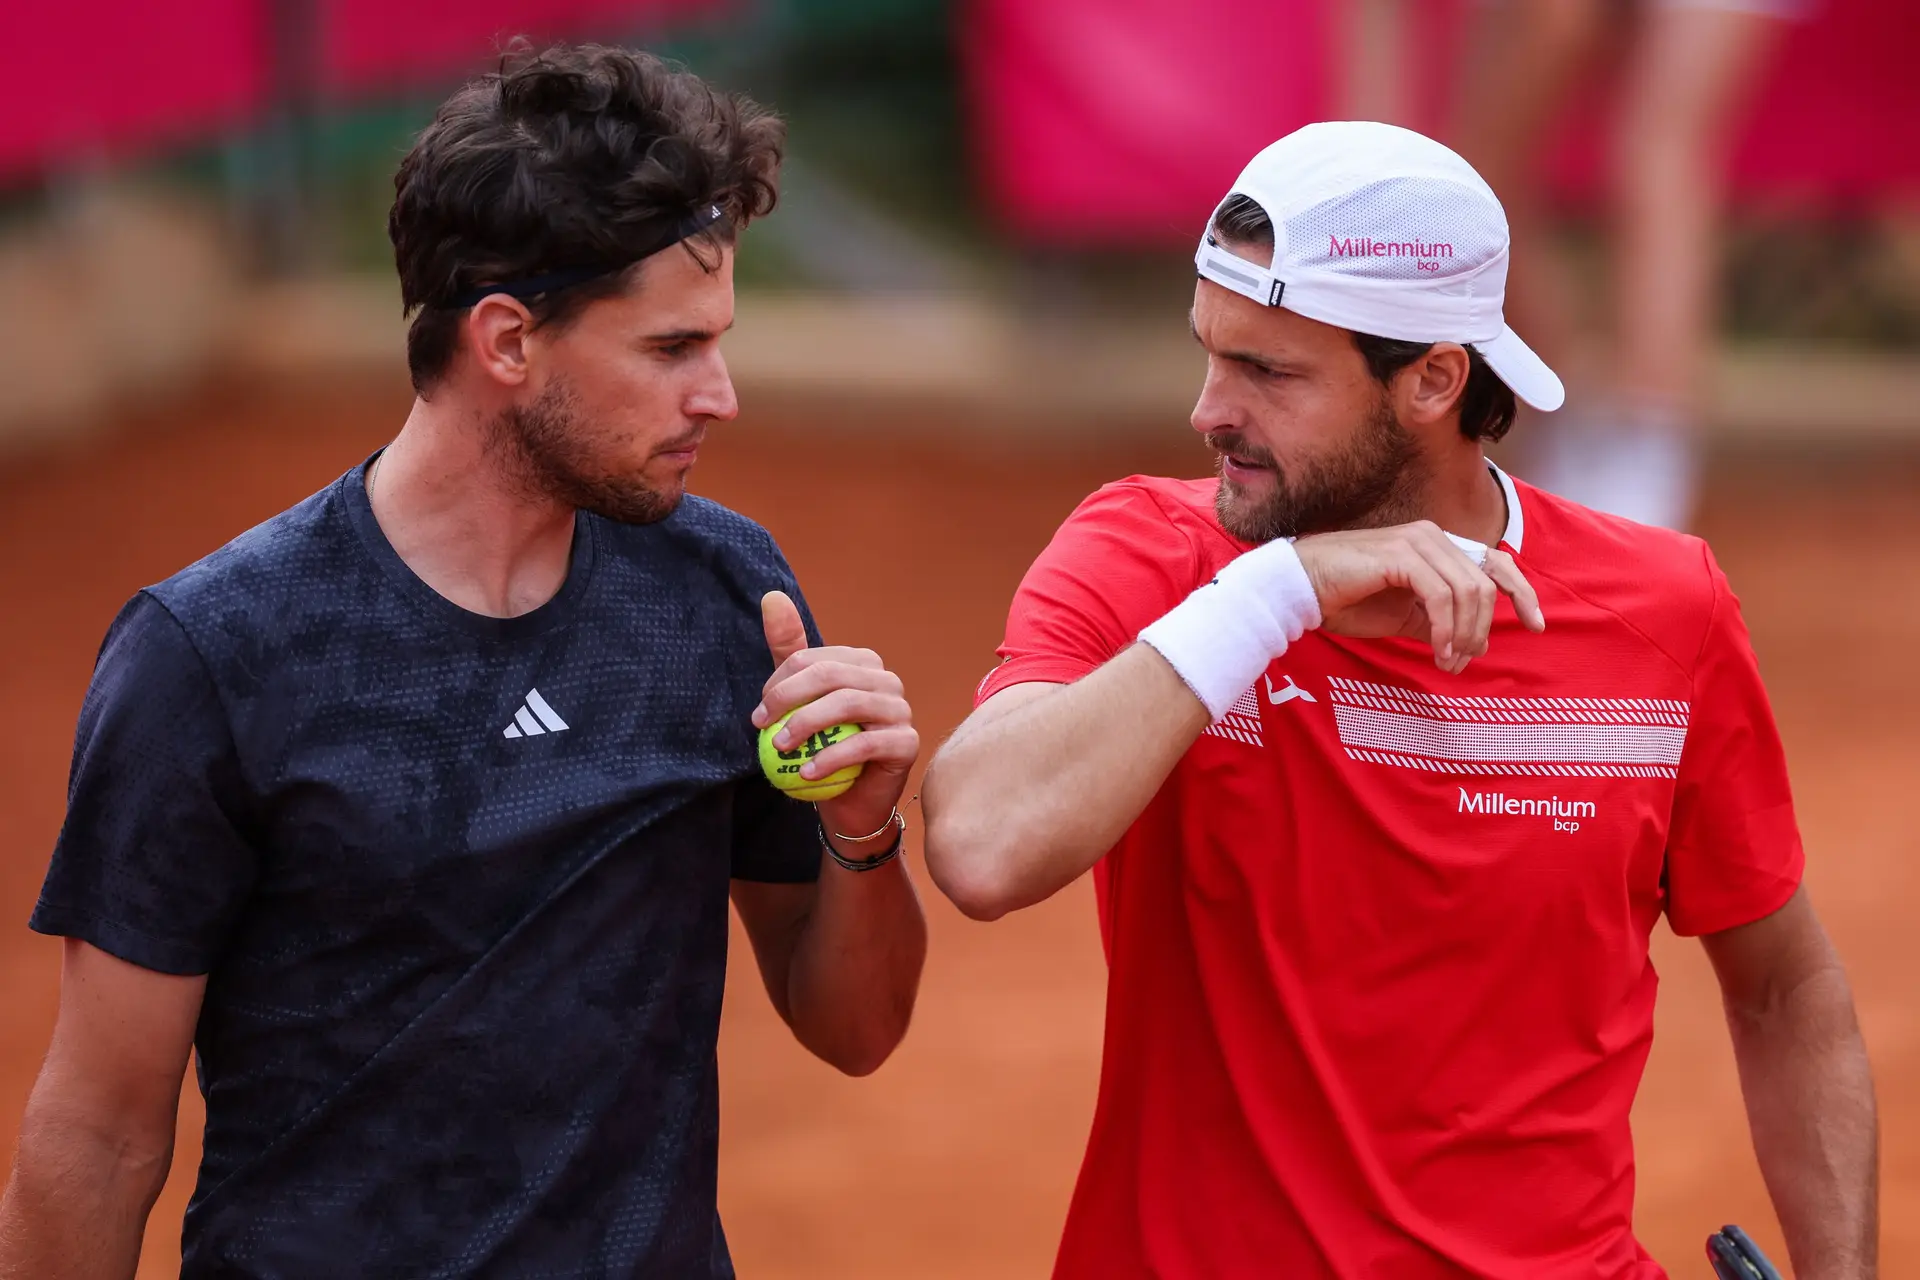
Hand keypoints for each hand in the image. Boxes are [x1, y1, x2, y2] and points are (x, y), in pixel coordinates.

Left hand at [749, 591, 919, 834]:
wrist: (850, 799)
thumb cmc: (823, 746)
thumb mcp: (800, 699)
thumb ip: (789, 651)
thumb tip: (771, 596)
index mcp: (862, 663)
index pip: (815, 659)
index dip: (780, 683)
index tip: (758, 715)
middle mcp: (887, 680)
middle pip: (831, 676)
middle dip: (788, 698)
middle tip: (761, 727)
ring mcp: (901, 710)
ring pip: (848, 704)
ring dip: (807, 725)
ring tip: (780, 749)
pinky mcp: (906, 742)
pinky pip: (866, 744)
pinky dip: (831, 758)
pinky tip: (806, 773)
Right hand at [1294, 522, 1544, 673]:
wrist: (1301, 590)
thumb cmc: (1346, 600)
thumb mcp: (1404, 616)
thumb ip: (1439, 622)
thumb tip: (1477, 643)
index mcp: (1437, 545)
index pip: (1495, 562)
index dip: (1522, 592)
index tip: (1536, 625)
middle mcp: (1432, 536)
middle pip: (1487, 582)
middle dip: (1484, 628)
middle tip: (1463, 661)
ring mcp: (1418, 541)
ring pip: (1470, 590)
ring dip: (1466, 633)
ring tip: (1448, 660)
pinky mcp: (1402, 554)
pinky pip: (1442, 596)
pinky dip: (1447, 629)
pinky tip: (1438, 650)